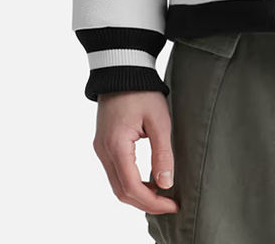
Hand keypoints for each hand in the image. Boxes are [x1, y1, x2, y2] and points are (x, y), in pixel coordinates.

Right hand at [93, 91, 178, 214]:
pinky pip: (115, 173)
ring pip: (117, 184)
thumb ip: (162, 152)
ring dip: (138, 194)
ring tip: (163, 194)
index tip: (173, 204)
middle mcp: (103, 151)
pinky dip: (131, 182)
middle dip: (146, 202)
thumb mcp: (159, 120)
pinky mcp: (104, 144)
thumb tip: (166, 183)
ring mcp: (101, 148)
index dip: (152, 201)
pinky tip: (148, 180)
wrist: (123, 70)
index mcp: (116, 145)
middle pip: (121, 191)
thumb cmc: (142, 91)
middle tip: (170, 204)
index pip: (131, 187)